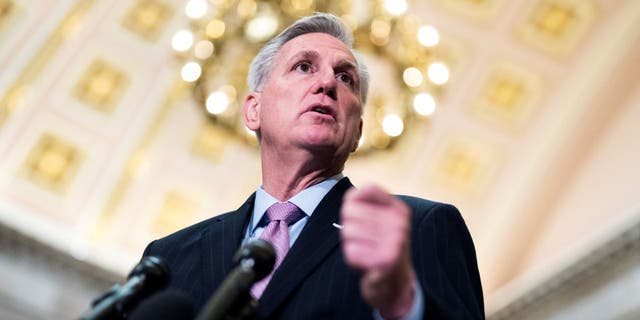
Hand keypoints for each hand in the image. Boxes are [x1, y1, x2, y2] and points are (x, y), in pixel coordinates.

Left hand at [341, 185, 416, 318]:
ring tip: (365, 251)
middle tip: (364, 240)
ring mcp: (394, 241)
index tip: (359, 216)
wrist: (396, 283)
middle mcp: (399, 222)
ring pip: (348, 231)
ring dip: (350, 244)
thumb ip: (365, 203)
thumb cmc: (382, 247)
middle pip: (349, 211)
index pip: (366, 189)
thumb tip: (350, 198)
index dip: (353, 202)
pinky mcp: (385, 260)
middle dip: (349, 228)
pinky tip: (366, 263)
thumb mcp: (381, 220)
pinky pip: (351, 251)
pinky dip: (353, 259)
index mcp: (399, 209)